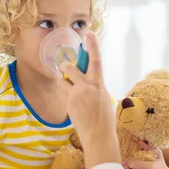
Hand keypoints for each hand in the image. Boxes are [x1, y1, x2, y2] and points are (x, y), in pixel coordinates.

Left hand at [58, 32, 115, 146]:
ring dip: (65, 84)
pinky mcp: (68, 103)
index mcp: (99, 84)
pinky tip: (77, 109)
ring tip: (72, 92)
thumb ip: (96, 87)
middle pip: (70, 68)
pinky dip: (68, 97)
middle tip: (64, 66)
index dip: (93, 46)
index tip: (89, 34)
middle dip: (65, 66)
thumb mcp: (105, 98)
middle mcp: (86, 87)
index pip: (96, 60)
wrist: (98, 135)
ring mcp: (76, 95)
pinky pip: (64, 95)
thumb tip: (89, 82)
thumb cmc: (105, 118)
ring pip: (63, 82)